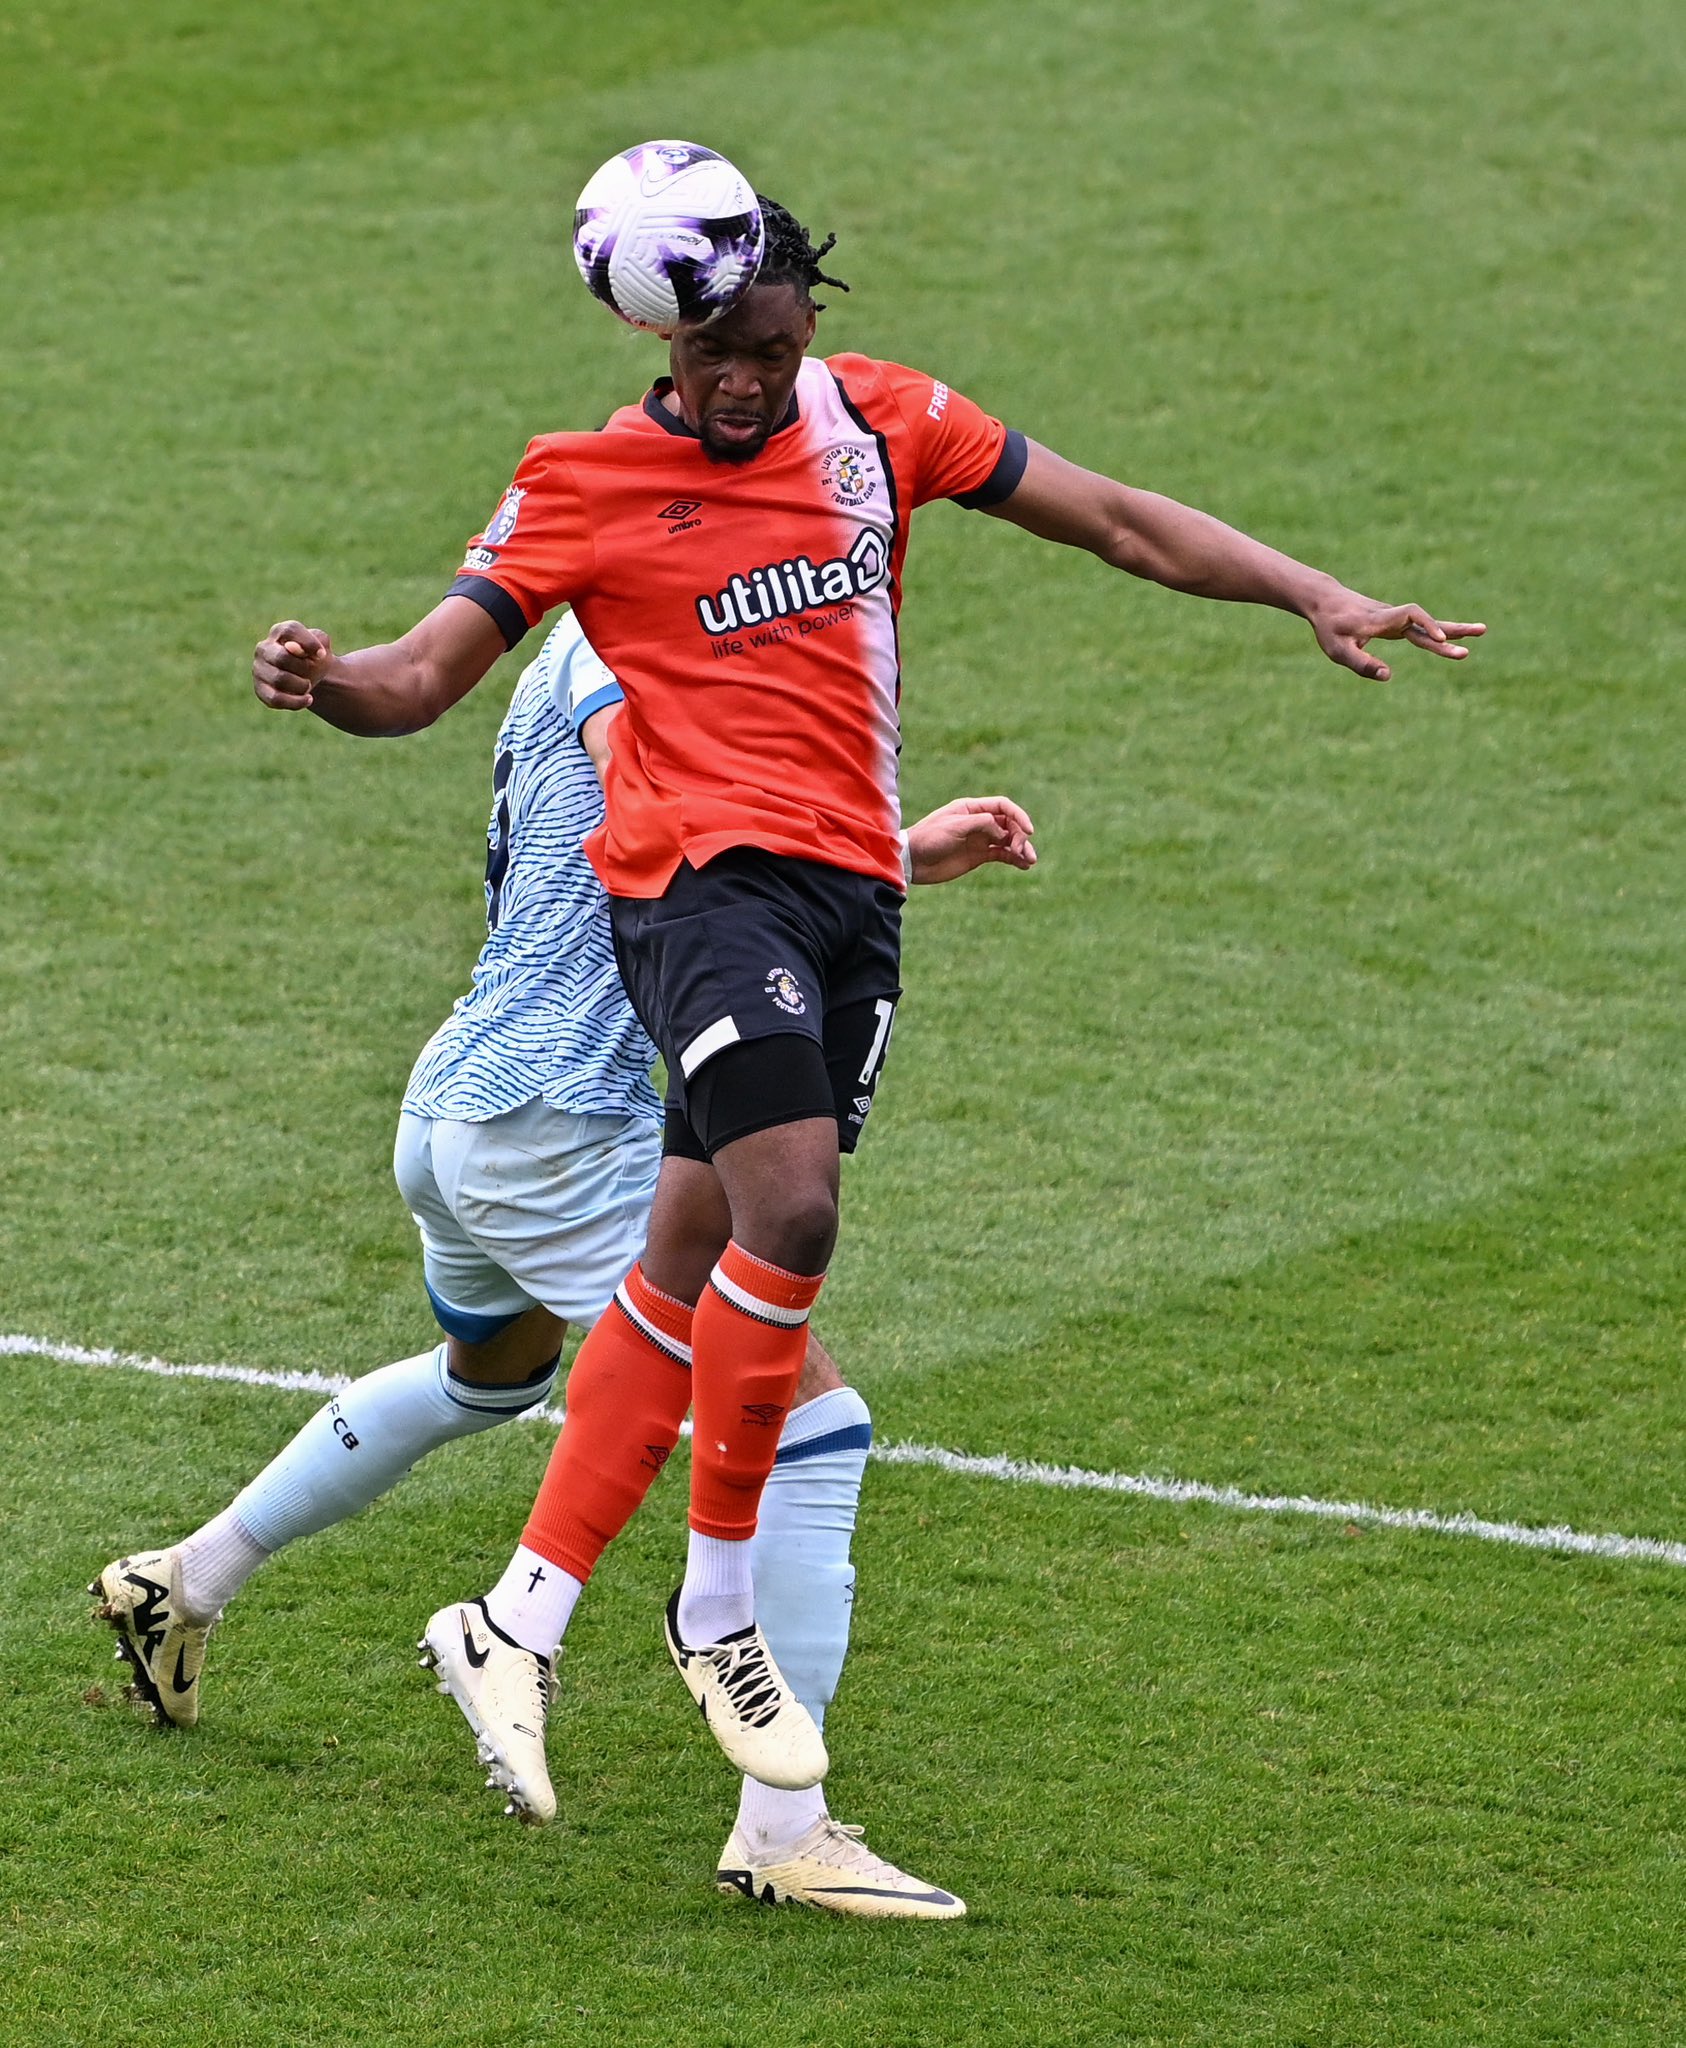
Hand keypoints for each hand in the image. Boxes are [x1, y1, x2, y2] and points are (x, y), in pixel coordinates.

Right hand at [253, 620, 333, 709]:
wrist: (310, 677)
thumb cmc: (314, 657)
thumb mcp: (322, 646)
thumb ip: (315, 641)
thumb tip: (294, 648)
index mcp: (280, 632)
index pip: (290, 630)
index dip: (308, 643)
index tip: (321, 654)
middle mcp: (264, 648)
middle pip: (282, 657)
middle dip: (304, 668)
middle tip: (313, 672)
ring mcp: (259, 669)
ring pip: (279, 679)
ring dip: (301, 685)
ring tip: (309, 686)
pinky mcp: (260, 690)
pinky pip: (275, 699)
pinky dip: (295, 702)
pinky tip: (308, 699)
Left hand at [906, 796, 1036, 885]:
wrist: (913, 861)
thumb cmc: (930, 838)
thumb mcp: (955, 826)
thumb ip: (982, 823)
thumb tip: (1003, 830)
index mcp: (972, 808)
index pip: (1003, 807)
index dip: (1019, 816)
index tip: (1029, 831)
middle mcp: (979, 822)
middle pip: (1009, 824)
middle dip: (1020, 836)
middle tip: (1021, 850)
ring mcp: (980, 839)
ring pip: (1008, 840)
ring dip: (1021, 848)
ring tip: (1030, 861)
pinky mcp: (979, 855)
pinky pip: (1002, 854)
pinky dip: (1014, 859)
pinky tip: (1023, 865)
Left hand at [1306, 588, 1485, 681]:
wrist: (1327, 601)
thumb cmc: (1330, 628)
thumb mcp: (1338, 651)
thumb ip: (1362, 664)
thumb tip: (1389, 676)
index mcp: (1380, 620)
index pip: (1411, 615)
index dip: (1427, 624)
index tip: (1441, 639)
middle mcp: (1393, 616)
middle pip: (1427, 621)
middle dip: (1454, 628)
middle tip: (1482, 631)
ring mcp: (1396, 619)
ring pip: (1428, 625)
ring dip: (1453, 629)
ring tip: (1481, 630)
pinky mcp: (1396, 623)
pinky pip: (1421, 629)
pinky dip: (1437, 633)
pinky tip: (1451, 639)